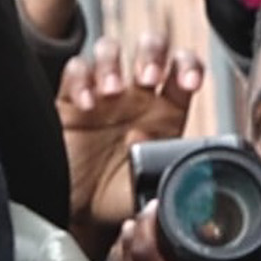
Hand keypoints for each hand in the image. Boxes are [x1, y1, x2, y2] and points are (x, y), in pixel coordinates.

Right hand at [61, 34, 206, 246]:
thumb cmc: (117, 198)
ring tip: (112, 90)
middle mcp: (136, 96)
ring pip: (110, 51)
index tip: (189, 82)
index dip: (189, 67)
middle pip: (149, 48)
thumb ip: (164, 172)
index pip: (183, 71)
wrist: (80, 212)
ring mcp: (103, 93)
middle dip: (151, 54)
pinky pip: (75, 71)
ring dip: (112, 62)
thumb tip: (165, 152)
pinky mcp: (71, 99)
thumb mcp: (150, 191)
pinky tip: (86, 104)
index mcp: (165, 113)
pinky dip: (80, 80)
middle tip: (147, 77)